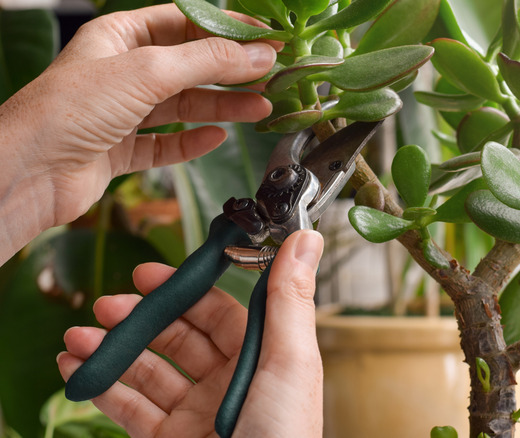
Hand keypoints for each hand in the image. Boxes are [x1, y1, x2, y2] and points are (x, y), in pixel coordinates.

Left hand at [0, 4, 278, 261]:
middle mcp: (120, 72)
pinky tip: (216, 138)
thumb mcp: (147, 71)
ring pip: (181, 107)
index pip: (184, 23)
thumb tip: (258, 54)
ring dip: (221, 107)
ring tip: (261, 108)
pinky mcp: (120, 150)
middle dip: (230, 71)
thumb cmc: (69, 109)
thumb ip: (207, 62)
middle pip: (188, 66)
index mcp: (119, 37)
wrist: (28, 172)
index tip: (266, 38)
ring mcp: (120, 113)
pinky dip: (192, 143)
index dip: (227, 29)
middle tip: (270, 75)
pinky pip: (166, 145)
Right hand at [57, 230, 324, 437]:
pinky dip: (102, 387)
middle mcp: (230, 382)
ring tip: (80, 336)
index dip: (186, 290)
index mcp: (263, 359)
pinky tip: (77, 367)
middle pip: (179, 338)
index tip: (151, 273)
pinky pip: (130, 408)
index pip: (220, 312)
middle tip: (107, 305)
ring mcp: (197, 413)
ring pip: (149, 372)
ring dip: (113, 350)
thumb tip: (305, 238)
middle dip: (142, 318)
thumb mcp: (290, 362)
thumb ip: (290, 298)